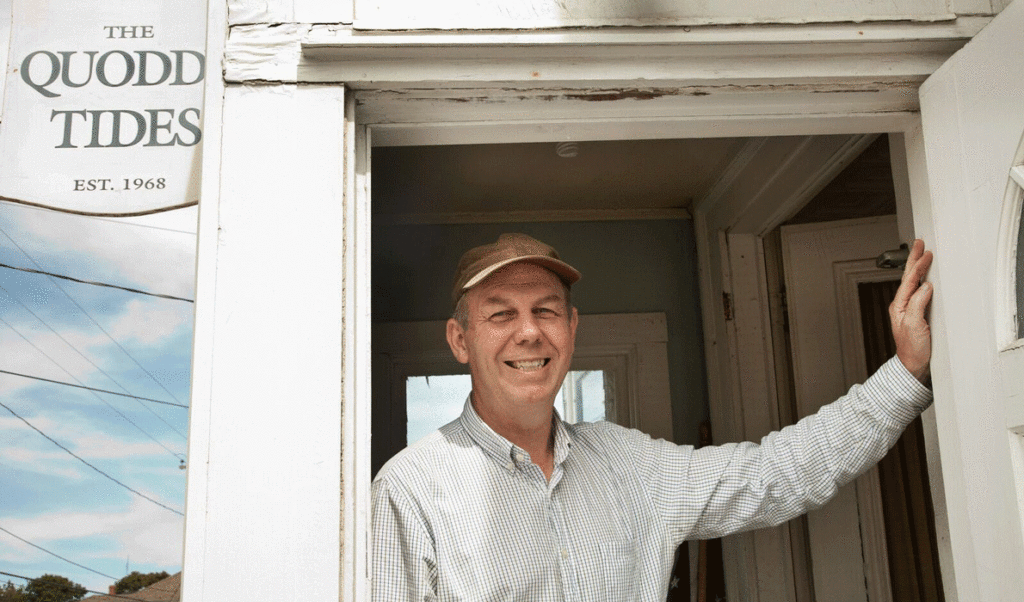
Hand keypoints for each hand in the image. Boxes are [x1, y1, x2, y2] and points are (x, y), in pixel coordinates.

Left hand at [890, 239, 933, 382]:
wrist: (913, 365)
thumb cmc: (912, 349)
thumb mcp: (914, 325)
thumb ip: (918, 304)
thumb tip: (924, 287)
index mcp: (899, 305)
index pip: (909, 280)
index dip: (918, 266)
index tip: (926, 253)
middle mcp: (902, 305)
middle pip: (908, 277)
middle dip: (914, 260)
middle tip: (919, 244)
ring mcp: (908, 309)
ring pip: (913, 282)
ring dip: (917, 267)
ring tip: (921, 254)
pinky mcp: (916, 314)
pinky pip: (918, 291)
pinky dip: (922, 280)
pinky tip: (925, 277)